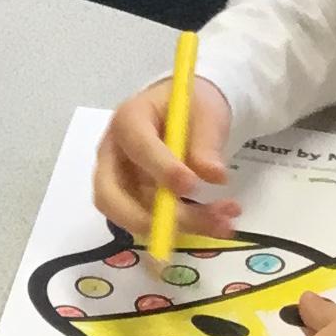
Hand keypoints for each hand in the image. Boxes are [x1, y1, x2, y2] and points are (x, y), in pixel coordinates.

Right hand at [91, 73, 238, 238]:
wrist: (187, 114)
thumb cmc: (190, 106)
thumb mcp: (205, 113)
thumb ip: (206, 143)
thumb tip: (214, 176)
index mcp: (127, 120)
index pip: (136, 147)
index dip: (160, 169)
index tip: (192, 185)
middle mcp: (112, 156)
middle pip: (110, 197)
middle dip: (153, 217)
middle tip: (198, 221)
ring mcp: (120, 183)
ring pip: (134, 216)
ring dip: (179, 226)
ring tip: (224, 223)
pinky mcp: (134, 203)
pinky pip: (152, 223)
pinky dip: (186, 229)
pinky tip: (219, 224)